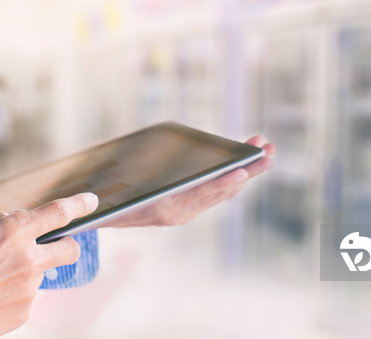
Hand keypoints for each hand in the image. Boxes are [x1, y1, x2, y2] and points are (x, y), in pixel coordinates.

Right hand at [0, 193, 97, 338]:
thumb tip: (6, 222)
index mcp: (13, 232)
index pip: (59, 212)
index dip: (79, 204)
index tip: (90, 201)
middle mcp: (28, 260)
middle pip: (70, 249)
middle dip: (65, 244)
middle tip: (48, 246)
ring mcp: (29, 289)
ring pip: (41, 273)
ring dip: (25, 271)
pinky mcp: (24, 312)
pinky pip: (27, 296)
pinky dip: (14, 292)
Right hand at [102, 135, 274, 227]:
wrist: (100, 219)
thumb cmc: (107, 200)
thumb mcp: (118, 190)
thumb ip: (134, 185)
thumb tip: (146, 172)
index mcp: (165, 209)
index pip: (201, 195)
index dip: (223, 183)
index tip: (243, 172)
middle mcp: (179, 212)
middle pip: (220, 191)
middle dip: (248, 170)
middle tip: (269, 152)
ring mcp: (184, 211)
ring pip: (222, 191)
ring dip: (246, 171)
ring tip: (265, 151)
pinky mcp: (186, 207)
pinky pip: (214, 192)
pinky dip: (230, 176)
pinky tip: (244, 163)